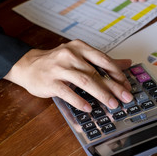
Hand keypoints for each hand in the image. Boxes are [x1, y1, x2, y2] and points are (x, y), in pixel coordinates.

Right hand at [4, 40, 132, 111]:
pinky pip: (67, 92)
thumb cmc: (58, 61)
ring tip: (112, 104)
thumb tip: (128, 63)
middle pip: (96, 72)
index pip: (103, 59)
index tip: (127, 85)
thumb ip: (103, 60)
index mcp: (80, 47)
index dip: (117, 73)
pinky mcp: (50, 82)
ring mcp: (59, 68)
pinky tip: (88, 108)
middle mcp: (70, 55)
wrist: (28, 65)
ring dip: (100, 94)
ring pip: (84, 81)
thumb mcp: (80, 56)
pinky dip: (79, 100)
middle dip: (113, 86)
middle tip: (126, 97)